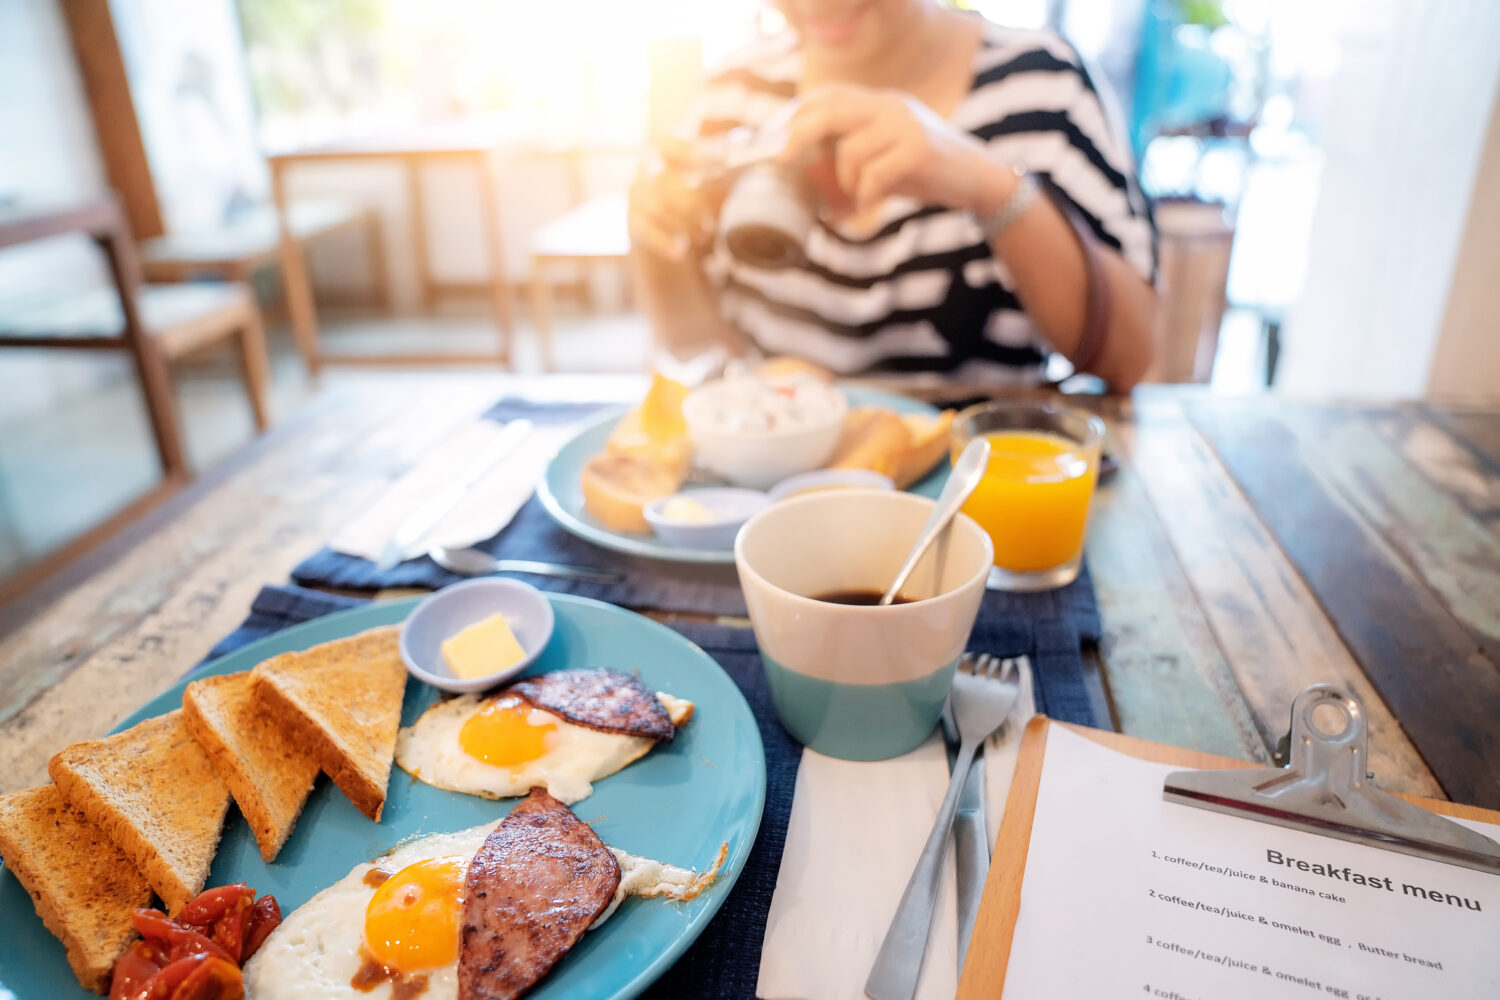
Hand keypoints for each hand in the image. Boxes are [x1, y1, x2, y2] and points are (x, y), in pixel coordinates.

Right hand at [628, 136, 717, 261]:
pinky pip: (644, 230)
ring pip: (656, 206)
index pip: (667, 142)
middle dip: (690, 203)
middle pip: (663, 180)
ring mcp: (636, 196)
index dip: (687, 150)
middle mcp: (645, 171)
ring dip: (683, 224)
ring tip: (703, 238)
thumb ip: (727, 172)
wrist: (666, 228)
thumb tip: (763, 162)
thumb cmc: (693, 196)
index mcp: (664, 152)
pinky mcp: (632, 221)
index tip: (718, 160)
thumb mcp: (710, 181)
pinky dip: (664, 242)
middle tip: (711, 223)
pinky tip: (680, 252)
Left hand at [778, 85, 1011, 214]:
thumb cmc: (925, 171)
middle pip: (831, 111)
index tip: (775, 139)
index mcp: (880, 103)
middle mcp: (890, 106)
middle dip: (800, 135)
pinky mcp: (919, 150)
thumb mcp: (886, 154)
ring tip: (855, 201)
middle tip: (783, 160)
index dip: (798, 114)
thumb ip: (853, 153)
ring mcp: (906, 125)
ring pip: (851, 151)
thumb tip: (809, 179)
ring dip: (844, 183)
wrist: (978, 179)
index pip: (829, 96)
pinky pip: (874, 174)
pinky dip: (866, 196)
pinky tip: (871, 205)